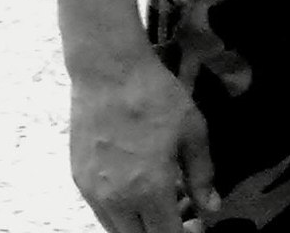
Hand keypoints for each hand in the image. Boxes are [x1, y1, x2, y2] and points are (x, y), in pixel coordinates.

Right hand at [67, 48, 215, 232]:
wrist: (109, 72)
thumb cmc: (156, 97)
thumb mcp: (193, 131)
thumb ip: (202, 175)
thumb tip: (211, 207)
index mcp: (149, 189)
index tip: (196, 224)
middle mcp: (116, 200)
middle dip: (161, 232)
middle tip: (180, 213)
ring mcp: (93, 193)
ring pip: (116, 229)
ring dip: (139, 225)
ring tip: (160, 199)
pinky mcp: (79, 181)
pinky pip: (101, 212)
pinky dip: (121, 212)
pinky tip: (138, 187)